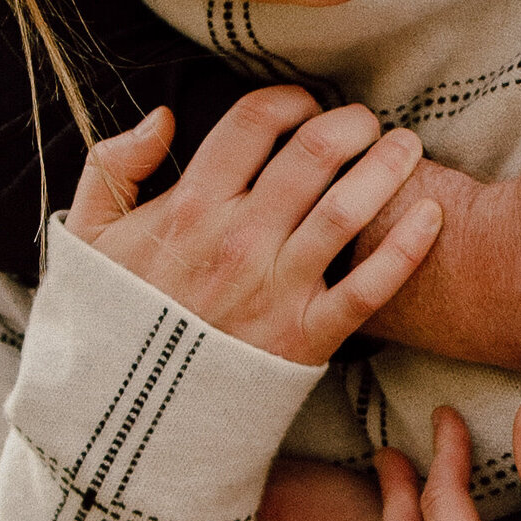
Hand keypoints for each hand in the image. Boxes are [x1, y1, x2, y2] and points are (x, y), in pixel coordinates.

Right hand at [66, 87, 445, 365]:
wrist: (125, 422)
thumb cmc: (113, 323)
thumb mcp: (88, 237)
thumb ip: (114, 166)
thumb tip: (164, 116)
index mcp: (189, 208)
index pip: (253, 122)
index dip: (288, 99)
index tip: (304, 104)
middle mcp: (239, 240)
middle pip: (314, 154)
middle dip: (351, 123)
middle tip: (367, 121)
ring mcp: (276, 290)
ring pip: (349, 209)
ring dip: (388, 166)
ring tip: (406, 148)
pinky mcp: (307, 338)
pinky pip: (370, 287)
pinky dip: (408, 248)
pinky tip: (432, 216)